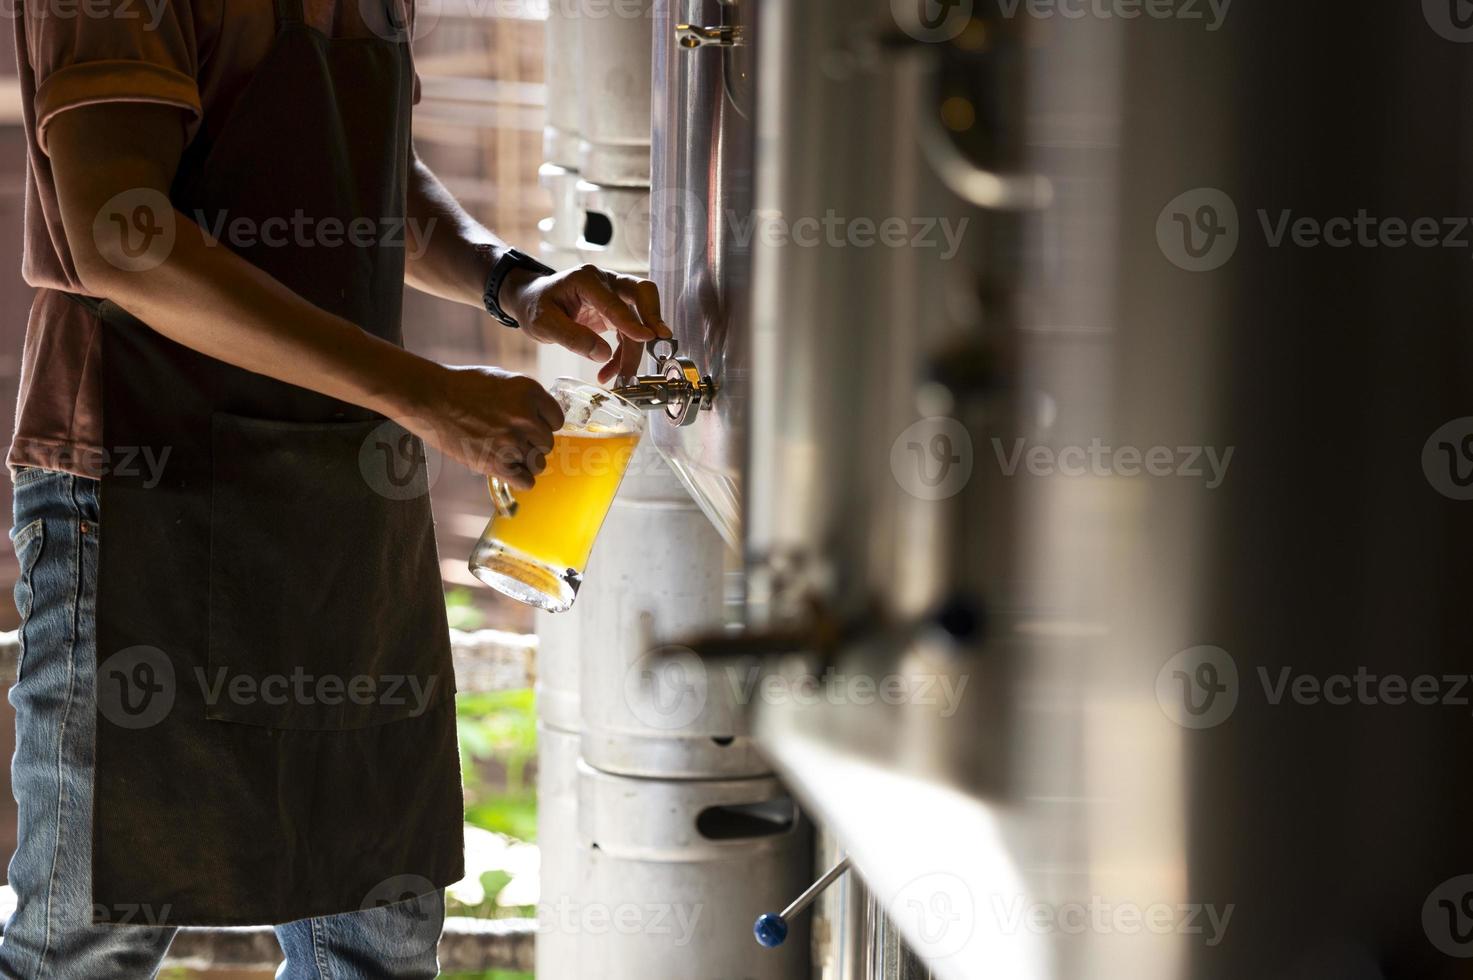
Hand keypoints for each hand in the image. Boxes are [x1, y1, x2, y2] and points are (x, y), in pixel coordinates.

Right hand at [405, 364, 563, 489]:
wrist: (431, 399)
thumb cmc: (464, 387)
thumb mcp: (503, 381)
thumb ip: (527, 399)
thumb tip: (544, 420)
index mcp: (530, 391)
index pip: (557, 420)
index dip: (542, 424)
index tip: (527, 426)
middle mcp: (525, 417)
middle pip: (547, 443)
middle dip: (532, 443)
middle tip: (509, 438)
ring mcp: (512, 441)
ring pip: (539, 464)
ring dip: (524, 461)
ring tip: (504, 452)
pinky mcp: (497, 463)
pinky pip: (526, 481)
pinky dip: (518, 478)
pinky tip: (506, 469)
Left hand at [501, 264, 672, 384]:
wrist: (532, 302)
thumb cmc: (536, 306)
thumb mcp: (544, 324)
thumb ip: (572, 337)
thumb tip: (603, 354)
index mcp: (586, 280)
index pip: (615, 300)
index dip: (631, 321)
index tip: (647, 338)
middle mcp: (605, 283)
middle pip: (641, 292)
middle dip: (653, 316)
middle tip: (661, 339)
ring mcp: (613, 296)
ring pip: (638, 319)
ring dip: (635, 349)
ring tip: (622, 377)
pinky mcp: (615, 312)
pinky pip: (629, 333)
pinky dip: (624, 354)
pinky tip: (610, 372)